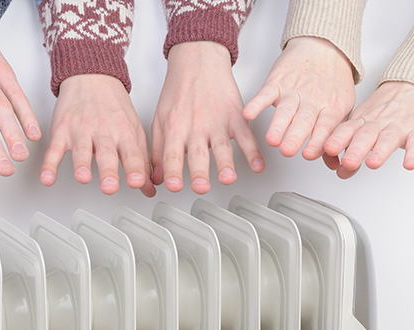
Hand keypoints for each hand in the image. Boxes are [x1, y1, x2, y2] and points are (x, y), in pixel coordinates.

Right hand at [40, 74, 155, 196]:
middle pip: (106, 154)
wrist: (92, 77)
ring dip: (81, 165)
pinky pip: (54, 150)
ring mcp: (81, 131)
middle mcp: (103, 132)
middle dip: (108, 171)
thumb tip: (148, 189)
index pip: (131, 154)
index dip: (135, 169)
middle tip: (110, 187)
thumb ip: (141, 162)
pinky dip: (49, 164)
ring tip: (83, 178)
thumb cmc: (114, 107)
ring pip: (81, 150)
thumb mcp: (133, 131)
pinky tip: (47, 177)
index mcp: (123, 133)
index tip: (137, 183)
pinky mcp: (62, 132)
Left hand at [151, 41, 262, 193]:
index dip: (172, 171)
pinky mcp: (235, 116)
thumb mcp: (160, 120)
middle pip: (198, 154)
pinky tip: (258, 165)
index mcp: (175, 128)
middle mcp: (196, 127)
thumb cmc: (178, 91)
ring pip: (222, 147)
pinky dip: (254, 151)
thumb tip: (155, 178)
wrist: (198, 60)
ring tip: (228, 178)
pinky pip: (246, 136)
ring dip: (226, 164)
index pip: (172, 155)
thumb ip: (158, 150)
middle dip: (199, 171)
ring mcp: (217, 122)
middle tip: (201, 187)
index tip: (173, 186)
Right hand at [244, 36, 354, 159]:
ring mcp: (293, 91)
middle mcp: (312, 100)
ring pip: (285, 110)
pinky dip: (256, 104)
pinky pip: (265, 94)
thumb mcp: (342, 107)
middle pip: (304, 120)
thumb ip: (336, 136)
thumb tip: (334, 164)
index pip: (325, 127)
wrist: (323, 45)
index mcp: (330, 108)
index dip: (317, 141)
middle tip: (288, 151)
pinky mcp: (277, 82)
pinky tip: (249, 113)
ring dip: (278, 126)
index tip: (310, 155)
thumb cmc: (331, 80)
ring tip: (272, 140)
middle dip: (295, 137)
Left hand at [322, 81, 413, 177]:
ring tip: (373, 163)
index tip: (327, 149)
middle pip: (365, 135)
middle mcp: (378, 123)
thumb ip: (350, 148)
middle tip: (348, 163)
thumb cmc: (385, 110)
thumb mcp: (364, 125)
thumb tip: (340, 172)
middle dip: (355, 150)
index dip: (336, 139)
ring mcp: (399, 126)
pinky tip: (409, 164)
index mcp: (362, 121)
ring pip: (388, 138)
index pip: (346, 130)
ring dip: (380, 152)